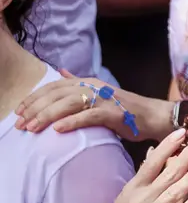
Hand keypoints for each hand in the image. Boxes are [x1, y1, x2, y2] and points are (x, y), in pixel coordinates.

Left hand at [14, 71, 171, 141]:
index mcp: (88, 82)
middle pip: (57, 94)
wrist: (153, 116)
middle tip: (19, 124)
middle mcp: (94, 87)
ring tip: (32, 128)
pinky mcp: (114, 113)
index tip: (18, 111)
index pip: (54, 86)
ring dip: (47, 116)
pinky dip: (72, 122)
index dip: (34, 97)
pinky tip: (58, 130)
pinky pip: (89, 116)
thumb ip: (79, 84)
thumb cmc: (124, 109)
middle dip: (35, 108)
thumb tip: (62, 72)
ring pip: (69, 103)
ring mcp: (105, 99)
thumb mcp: (100, 93)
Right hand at [94, 131, 187, 202]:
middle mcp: (142, 198)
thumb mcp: (128, 193)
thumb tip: (153, 150)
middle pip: (166, 175)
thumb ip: (144, 173)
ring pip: (173, 193)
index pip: (152, 163)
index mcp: (135, 186)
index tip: (181, 132)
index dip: (166, 147)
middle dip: (184, 158)